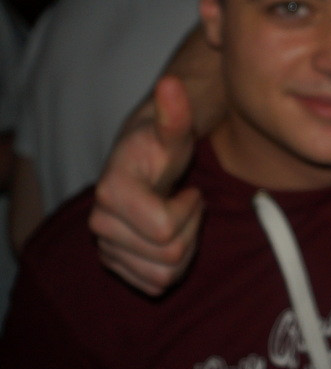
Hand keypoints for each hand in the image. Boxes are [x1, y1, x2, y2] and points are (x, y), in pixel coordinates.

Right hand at [88, 76, 202, 295]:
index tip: (191, 189)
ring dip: (185, 247)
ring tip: (182, 219)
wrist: (144, 166)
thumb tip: (171, 83)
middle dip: (191, 228)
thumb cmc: (161, 147)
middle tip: (189, 202)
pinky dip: (173, 266)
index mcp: (111, 193)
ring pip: (165, 274)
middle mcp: (101, 224)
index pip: (164, 228)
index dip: (189, 210)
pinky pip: (158, 285)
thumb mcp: (173, 130)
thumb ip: (174, 112)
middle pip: (169, 253)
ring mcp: (107, 249)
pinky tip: (173, 237)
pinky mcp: (118, 267)